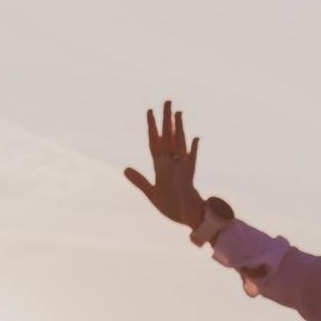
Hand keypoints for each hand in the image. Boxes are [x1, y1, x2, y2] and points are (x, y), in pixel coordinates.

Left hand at [123, 100, 227, 232]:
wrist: (187, 219)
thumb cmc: (172, 207)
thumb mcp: (152, 193)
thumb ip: (139, 181)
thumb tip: (125, 169)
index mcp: (161, 167)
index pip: (155, 142)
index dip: (152, 127)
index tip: (149, 111)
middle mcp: (171, 164)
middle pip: (168, 137)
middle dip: (166, 119)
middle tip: (167, 101)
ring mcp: (181, 169)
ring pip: (179, 144)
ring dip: (179, 129)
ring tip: (178, 112)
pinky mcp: (189, 179)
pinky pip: (191, 162)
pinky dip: (193, 151)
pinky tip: (196, 139)